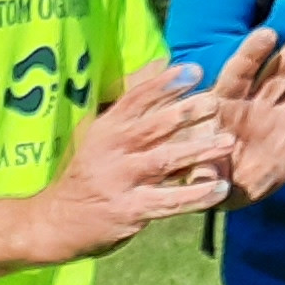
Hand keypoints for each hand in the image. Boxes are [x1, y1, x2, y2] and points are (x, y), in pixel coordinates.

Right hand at [38, 58, 237, 257]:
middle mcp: (113, 151)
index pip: (136, 98)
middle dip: (186, 112)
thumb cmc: (88, 173)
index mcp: (106, 128)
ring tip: (228, 141)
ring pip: (164, 161)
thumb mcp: (100, 131)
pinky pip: (169, 201)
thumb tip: (160, 62)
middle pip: (153, 127)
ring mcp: (121, 181)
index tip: (195, 70)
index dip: (166, 84)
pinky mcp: (130, 211)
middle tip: (216, 101)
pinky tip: (220, 189)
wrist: (57, 223)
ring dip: (198, 150)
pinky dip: (196, 195)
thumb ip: (132, 98)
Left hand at [205, 29, 284, 204]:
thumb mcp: (197, 170)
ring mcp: (278, 119)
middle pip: (278, 73)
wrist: (225, 191)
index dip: (253, 53)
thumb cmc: (204, 170)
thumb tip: (204, 169)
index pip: (239, 72)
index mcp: (226, 102)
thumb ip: (202, 168)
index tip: (268, 35)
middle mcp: (256, 104)